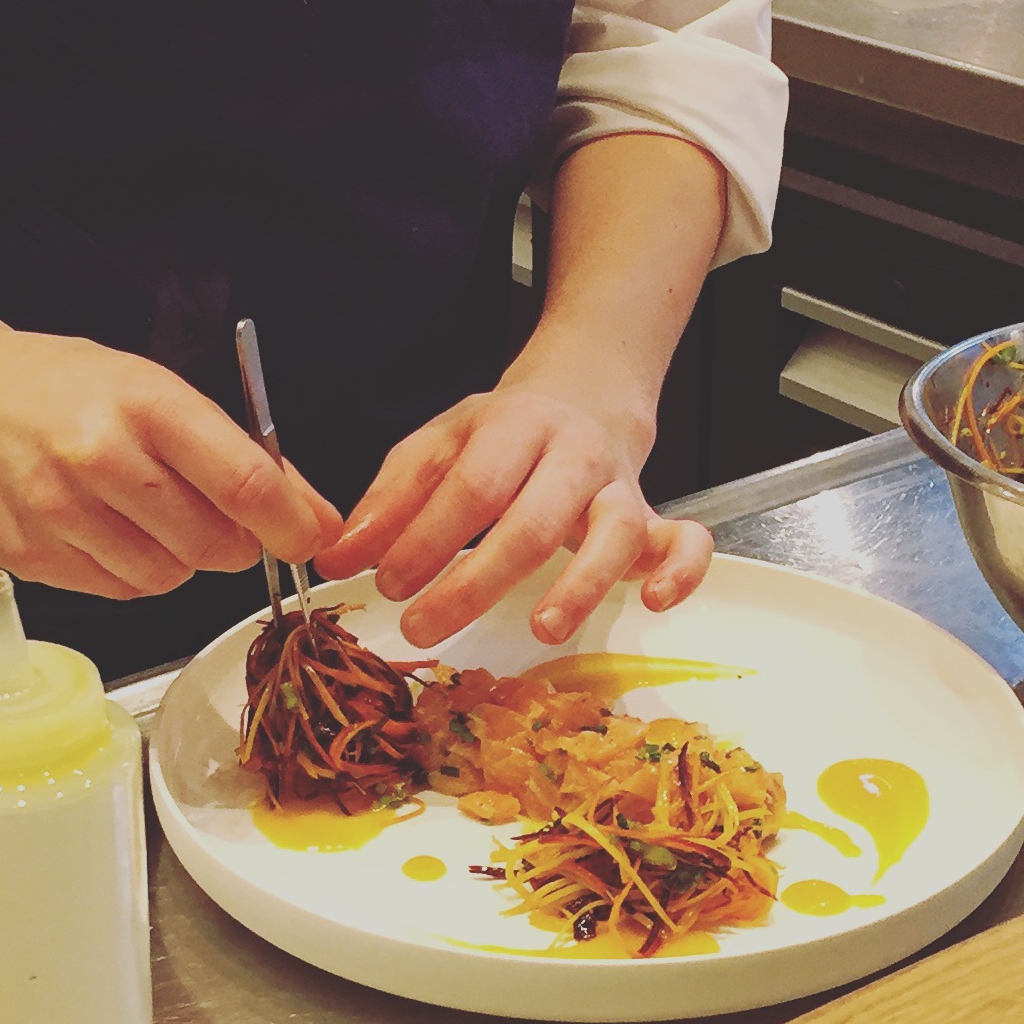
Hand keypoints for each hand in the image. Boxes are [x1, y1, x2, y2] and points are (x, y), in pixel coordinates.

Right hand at [0, 320, 336, 599]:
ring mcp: (59, 511)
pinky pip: (117, 592)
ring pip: (166, 579)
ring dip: (176, 560)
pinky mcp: (31, 554)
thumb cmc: (61, 387)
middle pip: (213, 545)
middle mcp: (101, 457)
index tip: (307, 538)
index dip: (291, 525)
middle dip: (232, 544)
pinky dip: (128, 572)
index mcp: (146, 403)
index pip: (246, 483)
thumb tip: (314, 519)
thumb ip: (239, 455)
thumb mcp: (156, 391)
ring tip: (143, 515)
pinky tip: (102, 528)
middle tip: (213, 517)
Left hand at [316, 378, 711, 648]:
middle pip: (534, 518)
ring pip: (614, 533)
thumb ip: (389, 500)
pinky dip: (679, 571)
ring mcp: (620, 488)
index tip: (386, 581)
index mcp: (514, 427)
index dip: (428, 536)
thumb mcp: (438, 446)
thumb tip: (338, 557)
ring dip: (582, 583)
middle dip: (477, 578)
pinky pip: (685, 542)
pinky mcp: (655, 520)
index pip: (472, 484)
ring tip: (542, 628)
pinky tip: (650, 601)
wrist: (584, 395)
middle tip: (423, 625)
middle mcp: (573, 455)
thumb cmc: (502, 436)